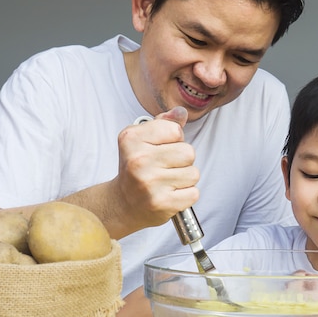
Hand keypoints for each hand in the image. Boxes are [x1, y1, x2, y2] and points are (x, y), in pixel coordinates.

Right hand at [113, 106, 198, 232]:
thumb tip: (181, 112)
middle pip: (188, 152)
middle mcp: (138, 160)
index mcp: (132, 139)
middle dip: (182, 160)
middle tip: (164, 168)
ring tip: (167, 182)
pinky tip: (170, 194)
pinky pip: (194, 193)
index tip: (161, 149)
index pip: (176, 130)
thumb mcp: (142, 140)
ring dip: (185, 179)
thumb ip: (163, 124)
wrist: (123, 204)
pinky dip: (186, 195)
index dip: (174, 140)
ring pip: (193, 173)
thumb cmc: (136, 169)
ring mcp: (150, 184)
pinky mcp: (162, 203)